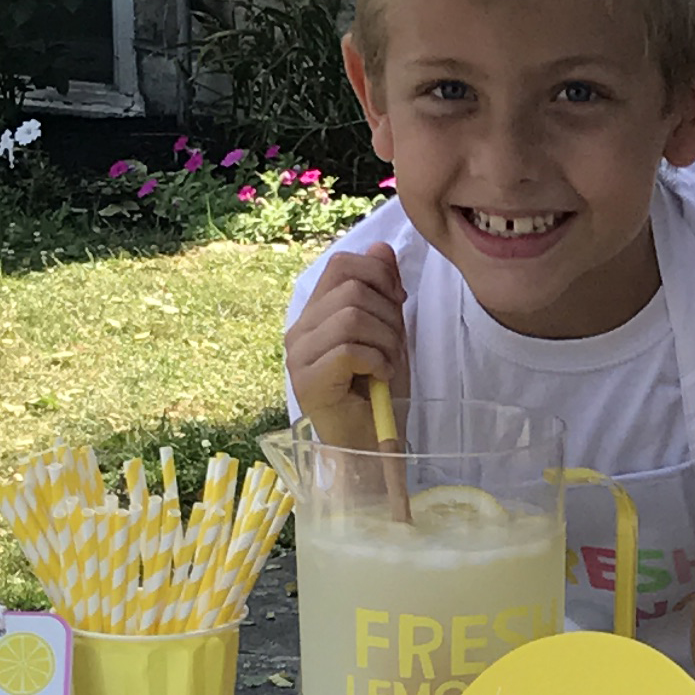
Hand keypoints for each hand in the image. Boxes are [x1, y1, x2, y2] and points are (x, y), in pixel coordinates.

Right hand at [285, 244, 407, 446]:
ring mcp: (298, 356)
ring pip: (351, 315)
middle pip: (350, 287)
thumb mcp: (388, 331)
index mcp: (315, 313)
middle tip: (394, 346)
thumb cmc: (379, 393)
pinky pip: (349, 349)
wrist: (370, 446)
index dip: (379, 274)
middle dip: (388, 313)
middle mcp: (299, 330)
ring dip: (385, 340)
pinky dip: (377, 360)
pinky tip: (380, 378)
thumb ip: (382, 291)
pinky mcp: (307, 381)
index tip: (397, 303)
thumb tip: (381, 247)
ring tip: (388, 364)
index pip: (341, 264)